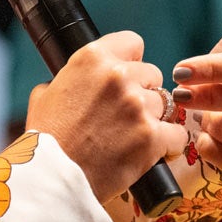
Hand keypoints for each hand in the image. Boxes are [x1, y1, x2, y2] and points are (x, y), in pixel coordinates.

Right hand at [25, 31, 190, 203]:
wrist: (51, 178)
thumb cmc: (45, 140)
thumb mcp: (45, 96)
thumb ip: (68, 81)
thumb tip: (75, 83)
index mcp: (92, 58)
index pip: (133, 43)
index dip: (132, 62)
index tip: (128, 77)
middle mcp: (118, 76)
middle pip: (153, 75)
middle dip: (143, 93)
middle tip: (126, 115)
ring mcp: (138, 106)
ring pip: (166, 105)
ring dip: (154, 120)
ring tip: (133, 138)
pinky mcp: (152, 137)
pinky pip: (177, 135)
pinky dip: (169, 145)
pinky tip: (153, 153)